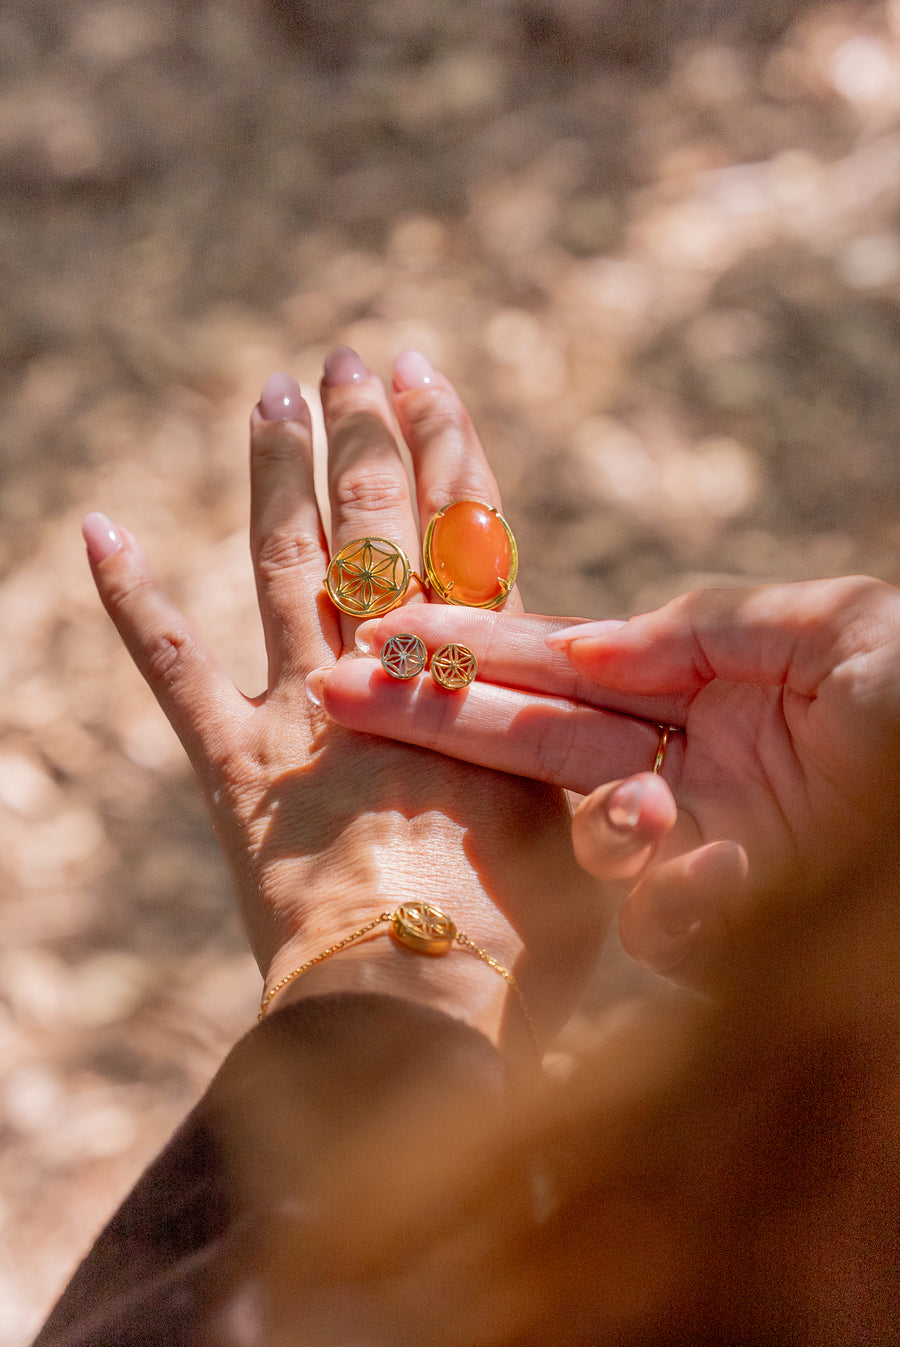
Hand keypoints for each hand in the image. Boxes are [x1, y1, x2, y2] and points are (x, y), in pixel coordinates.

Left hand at [81, 348, 608, 1050]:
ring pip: (289, 563)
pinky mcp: (236, 770)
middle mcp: (393, 673)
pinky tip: (99, 531)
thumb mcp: (593, 845)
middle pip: (378, 526)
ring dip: (280, 473)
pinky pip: (173, 671)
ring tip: (272, 393)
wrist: (422, 1005)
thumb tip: (632, 759)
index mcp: (482, 683)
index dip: (447, 450)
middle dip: (366, 435)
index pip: (463, 535)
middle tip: (350, 355)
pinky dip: (133, 602)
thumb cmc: (524, 945)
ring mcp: (307, 713)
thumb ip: (589, 777)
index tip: (428, 376)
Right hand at [316, 578, 899, 982]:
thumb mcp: (833, 627)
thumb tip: (584, 637)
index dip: (477, 648)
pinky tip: (704, 862)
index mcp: (707, 689)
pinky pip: (656, 912)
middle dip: (435, 712)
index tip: (389, 629)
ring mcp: (699, 845)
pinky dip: (663, 886)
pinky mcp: (724, 924)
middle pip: (536, 739)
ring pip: (576, 829)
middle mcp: (686, 765)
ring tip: (574, 787)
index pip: (567, 667)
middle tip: (332, 687)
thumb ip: (705, 626)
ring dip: (556, 804)